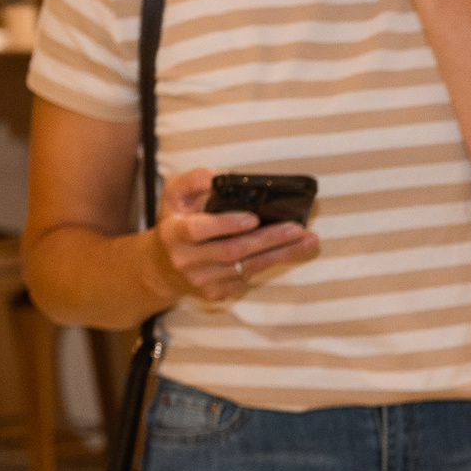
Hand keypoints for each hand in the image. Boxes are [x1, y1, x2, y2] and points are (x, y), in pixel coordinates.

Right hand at [143, 167, 317, 302]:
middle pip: (233, 251)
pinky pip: (248, 277)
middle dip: (269, 239)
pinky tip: (289, 252)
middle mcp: (185, 260)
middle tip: (297, 228)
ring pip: (247, 267)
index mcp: (172, 233)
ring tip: (307, 240)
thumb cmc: (175, 222)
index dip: (226, 225)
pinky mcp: (216, 293)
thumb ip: (193, 181)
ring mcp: (201, 280)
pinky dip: (270, 262)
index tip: (254, 218)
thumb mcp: (174, 196)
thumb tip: (219, 176)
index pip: (198, 231)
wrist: (163, 266)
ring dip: (281, 253)